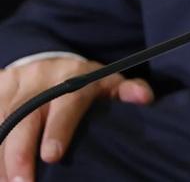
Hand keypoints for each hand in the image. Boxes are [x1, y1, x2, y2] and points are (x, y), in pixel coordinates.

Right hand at [0, 57, 152, 181]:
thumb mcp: (108, 82)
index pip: (65, 104)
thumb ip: (127, 90)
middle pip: (24, 118)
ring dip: (1, 156)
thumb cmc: (84, 82)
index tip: (53, 155)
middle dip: (19, 153)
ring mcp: (14, 89)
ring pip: (1, 122)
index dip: (58, 129)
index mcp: (72, 80)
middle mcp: (39, 83)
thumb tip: (145, 98)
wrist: (48, 64)